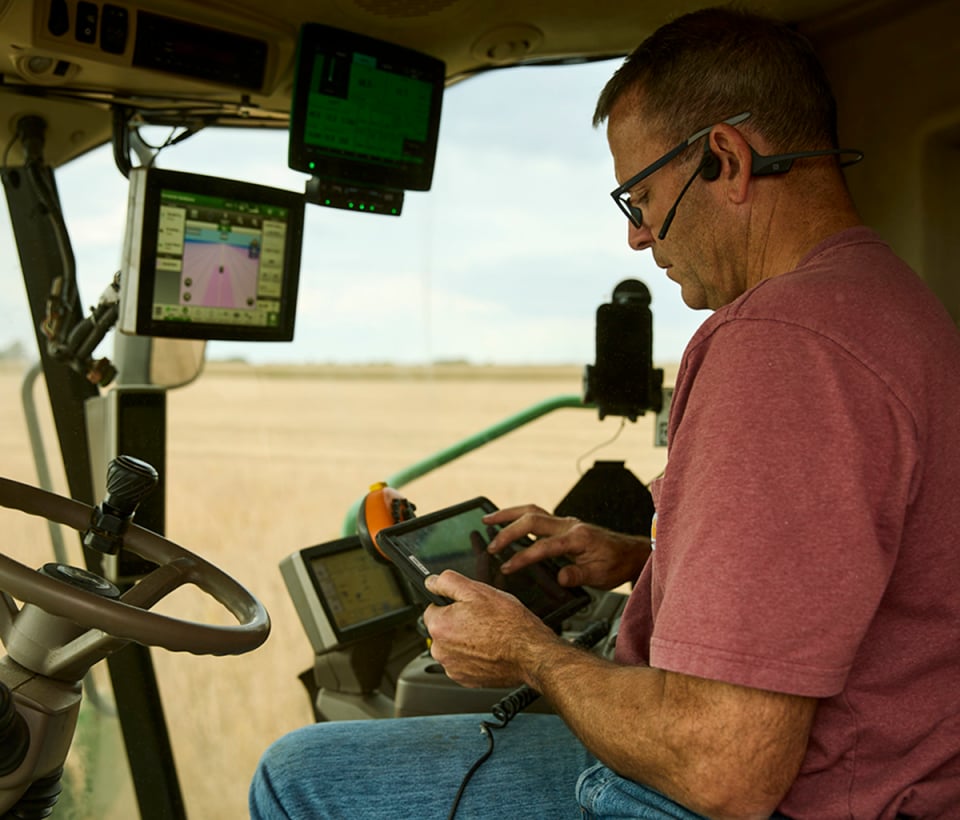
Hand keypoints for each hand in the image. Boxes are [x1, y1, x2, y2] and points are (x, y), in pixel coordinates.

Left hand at [422, 570, 558, 688]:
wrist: (530, 654)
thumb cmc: (509, 624)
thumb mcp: (478, 591)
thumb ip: (448, 582)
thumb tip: (432, 581)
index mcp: (440, 626)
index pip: (432, 609)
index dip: (451, 605)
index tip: (466, 607)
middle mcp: (441, 650)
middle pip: (442, 630)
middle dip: (457, 623)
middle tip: (481, 619)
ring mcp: (453, 668)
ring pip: (453, 647)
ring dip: (465, 641)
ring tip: (488, 634)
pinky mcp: (466, 680)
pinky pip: (463, 663)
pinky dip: (473, 657)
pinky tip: (489, 649)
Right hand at [484, 504, 650, 589]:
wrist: (631, 553)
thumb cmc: (617, 564)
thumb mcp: (601, 576)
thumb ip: (579, 575)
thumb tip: (561, 577)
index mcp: (577, 538)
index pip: (544, 546)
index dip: (523, 557)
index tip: (506, 567)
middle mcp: (569, 525)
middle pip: (532, 520)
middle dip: (508, 530)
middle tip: (490, 545)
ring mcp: (565, 522)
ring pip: (532, 511)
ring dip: (508, 514)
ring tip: (487, 519)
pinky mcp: (563, 524)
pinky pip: (537, 515)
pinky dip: (518, 516)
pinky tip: (507, 521)